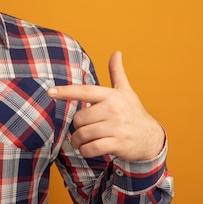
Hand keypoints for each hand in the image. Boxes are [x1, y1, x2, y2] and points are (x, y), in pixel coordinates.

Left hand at [47, 51, 164, 160]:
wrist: (152, 137)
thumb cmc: (133, 112)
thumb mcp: (126, 91)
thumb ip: (117, 73)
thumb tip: (116, 52)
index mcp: (111, 95)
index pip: (84, 91)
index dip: (66, 91)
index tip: (50, 92)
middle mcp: (113, 109)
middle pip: (79, 118)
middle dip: (76, 126)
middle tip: (81, 130)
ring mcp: (116, 127)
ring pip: (83, 134)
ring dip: (77, 141)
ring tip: (79, 142)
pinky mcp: (118, 143)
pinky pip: (92, 148)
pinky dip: (85, 151)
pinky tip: (86, 149)